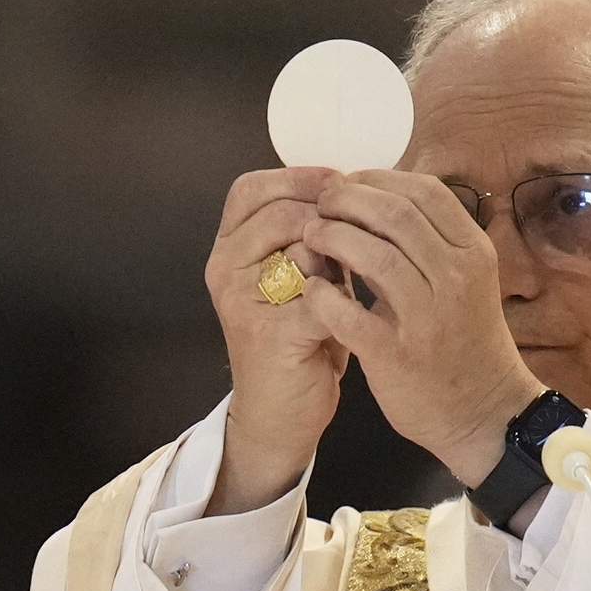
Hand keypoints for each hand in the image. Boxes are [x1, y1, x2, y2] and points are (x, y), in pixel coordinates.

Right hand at [203, 167, 347, 513]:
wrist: (283, 413)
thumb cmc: (302, 338)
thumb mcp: (304, 276)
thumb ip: (317, 235)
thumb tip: (358, 190)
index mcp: (230, 247)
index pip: (253, 188)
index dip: (300, 178)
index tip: (345, 181)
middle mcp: (225, 268)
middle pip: (279, 211)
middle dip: (331, 218)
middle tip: (364, 231)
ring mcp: (241, 302)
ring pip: (300, 250)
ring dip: (341, 258)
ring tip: (359, 274)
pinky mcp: (267, 335)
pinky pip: (320, 299)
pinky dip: (349, 302)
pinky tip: (364, 308)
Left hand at [301, 170, 545, 485]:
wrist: (484, 412)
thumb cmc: (465, 340)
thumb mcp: (465, 280)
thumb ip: (430, 242)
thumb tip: (377, 198)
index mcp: (474, 252)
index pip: (424, 191)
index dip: (378, 178)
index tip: (349, 183)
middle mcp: (457, 277)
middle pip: (395, 214)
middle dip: (348, 200)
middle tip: (320, 204)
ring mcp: (429, 317)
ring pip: (374, 255)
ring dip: (332, 237)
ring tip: (310, 236)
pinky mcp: (398, 355)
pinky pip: (349, 313)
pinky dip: (324, 295)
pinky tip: (314, 288)